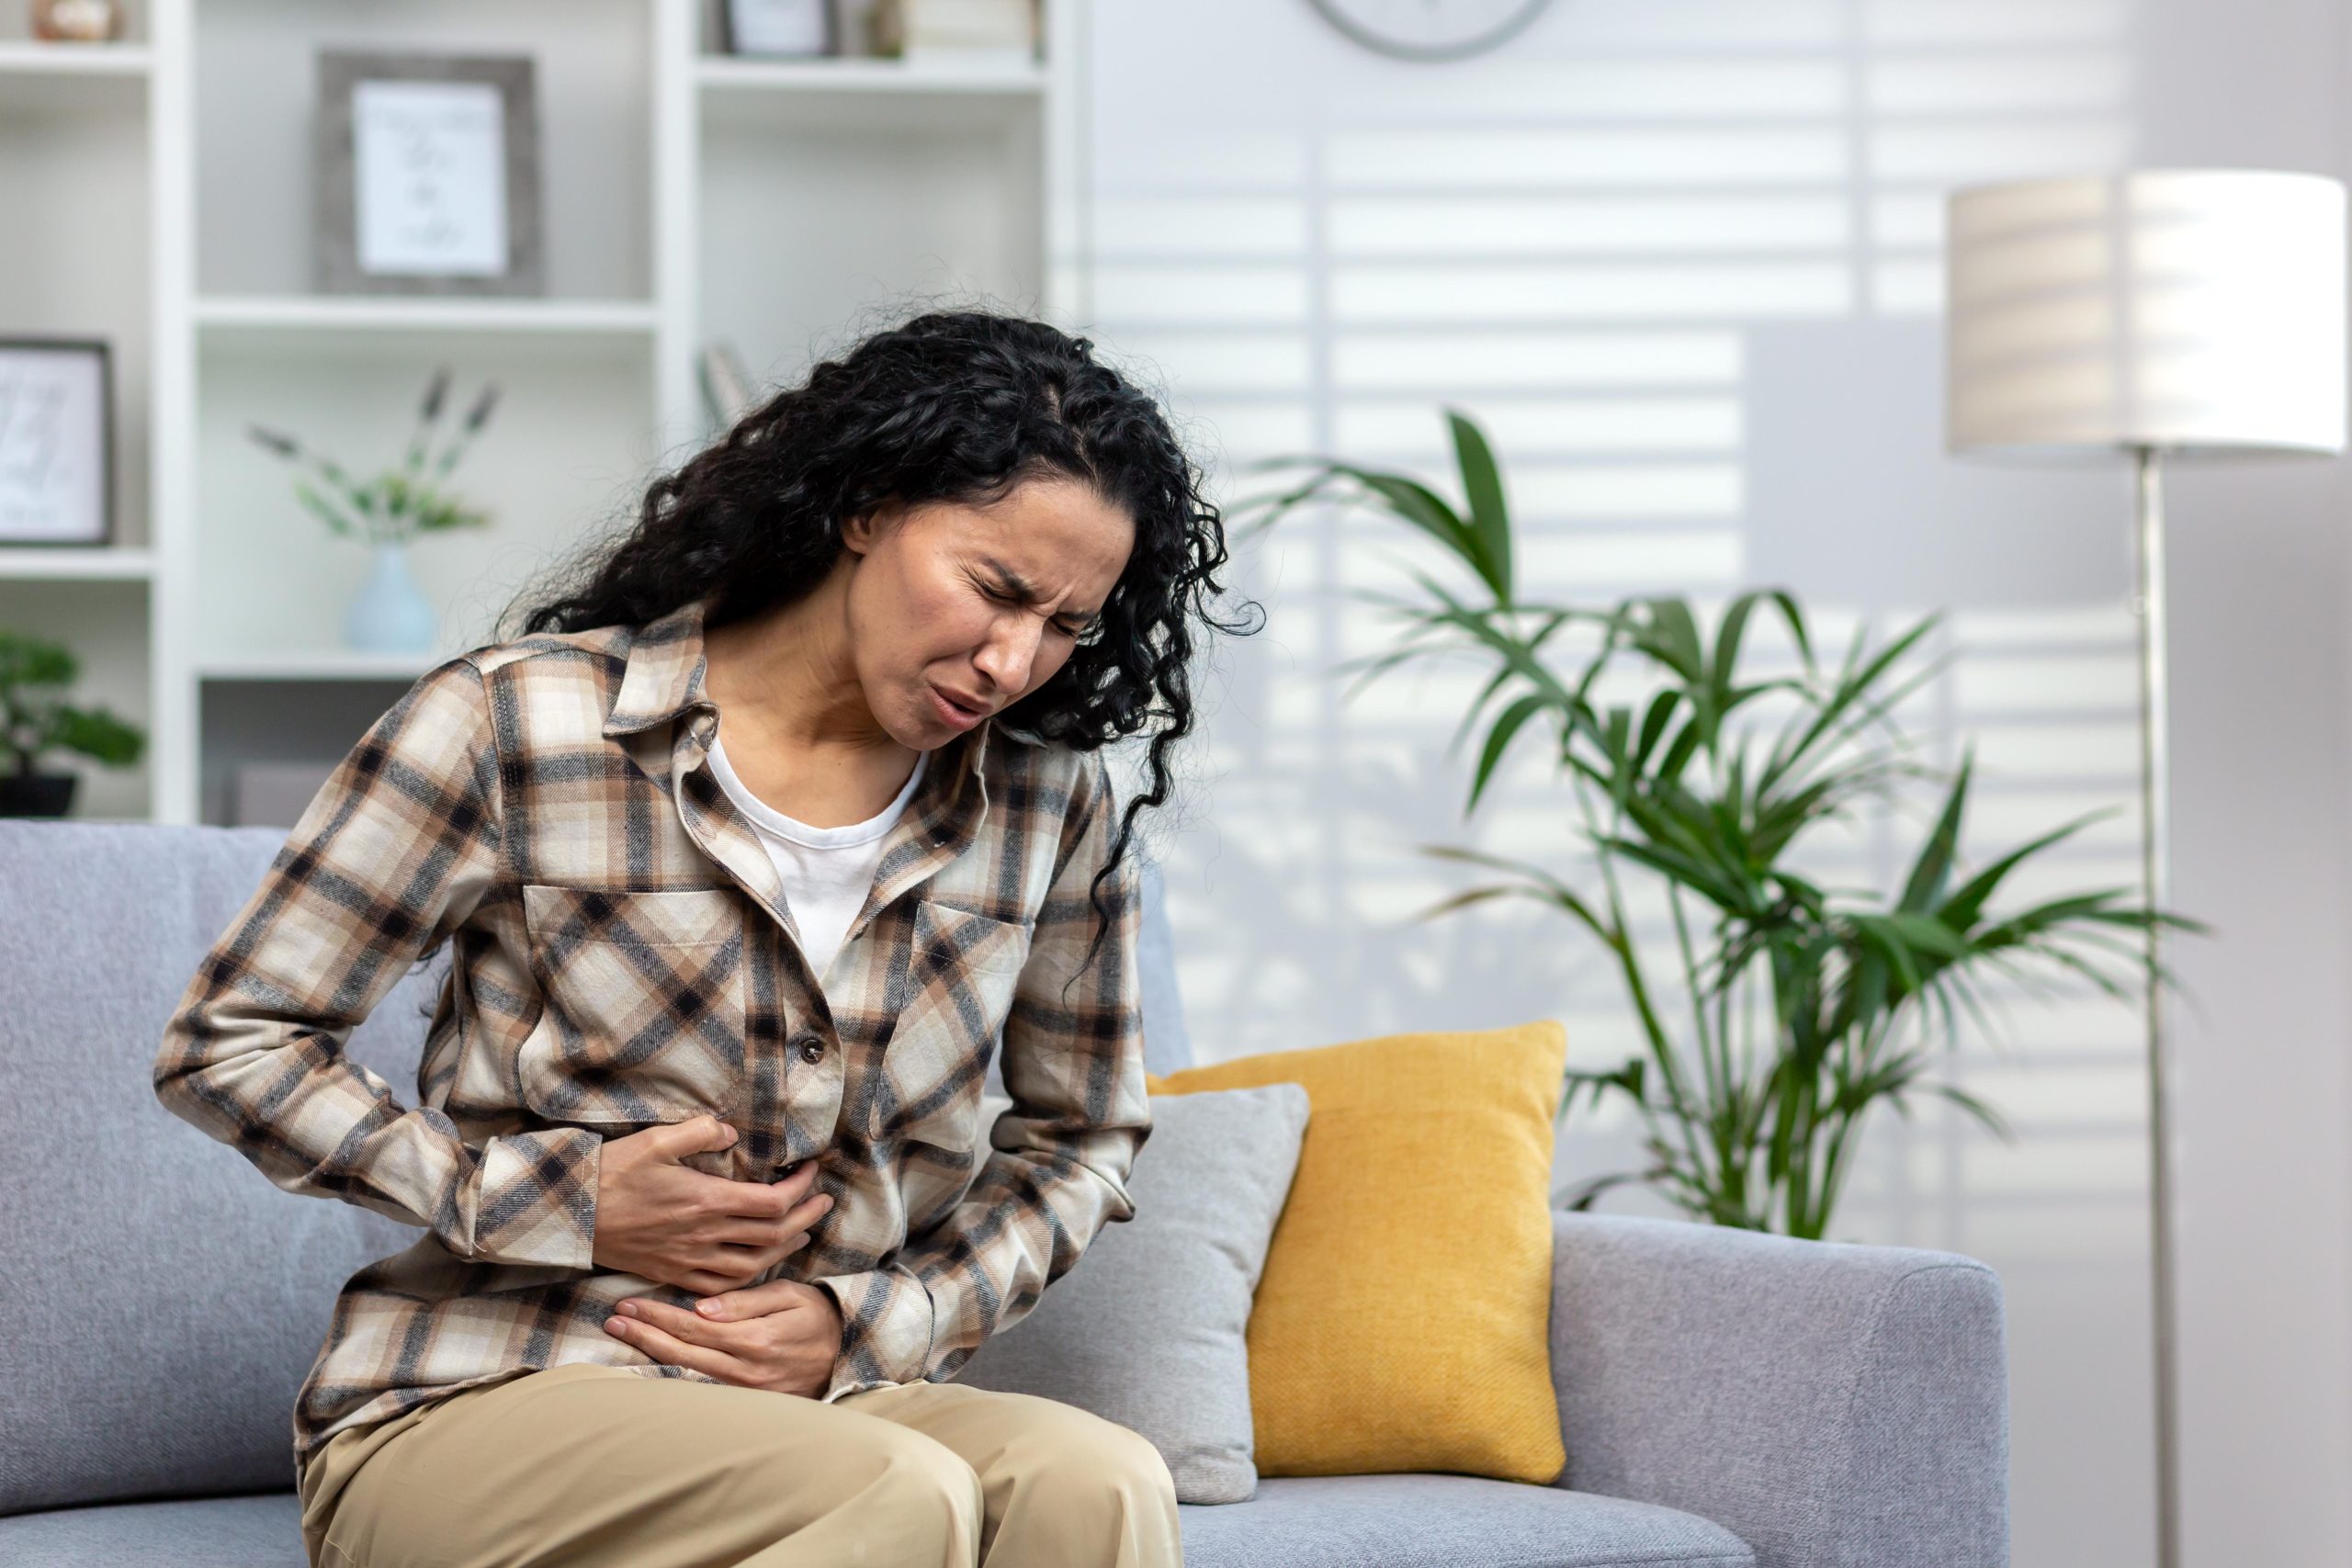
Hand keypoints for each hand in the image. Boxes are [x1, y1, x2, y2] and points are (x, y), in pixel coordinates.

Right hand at [591, 1114, 833, 1294]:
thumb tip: (733, 1133)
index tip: (811, 1172)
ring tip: (799, 1234)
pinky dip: (747, 1277)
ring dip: (783, 1250)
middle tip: (823, 1202)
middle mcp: (704, 1235)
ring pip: (753, 1266)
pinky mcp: (672, 1274)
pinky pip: (721, 1285)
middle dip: (805, 1218)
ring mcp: (689, 1259)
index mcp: (706, 1201)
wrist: (570, 1216)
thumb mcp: (656, 1140)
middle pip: (772, 1235)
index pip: (772, 1202)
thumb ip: (700, 1132)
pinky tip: (756, 1265)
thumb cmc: (612, 1173)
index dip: (800, 1188)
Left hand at [603, 1277, 845, 1398]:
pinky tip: (654, 1359)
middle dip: (644, 1334)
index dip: (658, 1315)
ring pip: (687, 1370)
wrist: (848, 1352)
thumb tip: (702, 1309)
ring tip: (624, 1335)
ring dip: (652, 1352)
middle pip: (682, 1351)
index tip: (629, 1304)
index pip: (693, 1325)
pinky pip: (703, 1384)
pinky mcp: (747, 1400)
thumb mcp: (789, 1296)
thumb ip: (746, 1302)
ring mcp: (745, 1390)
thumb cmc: (817, 1316)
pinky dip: (675, 1371)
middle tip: (612, 1319)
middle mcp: (745, 1369)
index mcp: (755, 1339)